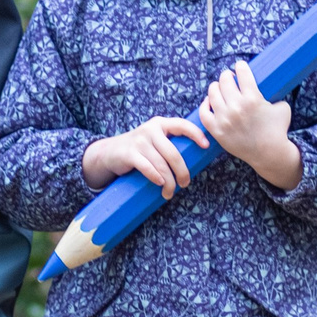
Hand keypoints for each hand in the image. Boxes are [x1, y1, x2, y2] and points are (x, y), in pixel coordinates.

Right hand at [81, 116, 210, 197]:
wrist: (109, 152)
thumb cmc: (139, 149)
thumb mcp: (154, 140)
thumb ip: (170, 143)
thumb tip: (196, 159)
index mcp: (161, 124)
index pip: (182, 125)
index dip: (196, 134)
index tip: (206, 146)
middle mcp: (151, 130)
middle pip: (173, 153)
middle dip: (182, 172)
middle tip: (185, 184)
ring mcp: (139, 141)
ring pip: (161, 164)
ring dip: (168, 182)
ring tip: (169, 192)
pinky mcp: (129, 153)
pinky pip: (147, 167)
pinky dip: (155, 177)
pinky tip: (159, 183)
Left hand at [201, 60, 300, 189]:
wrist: (269, 153)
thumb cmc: (277, 129)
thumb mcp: (282, 107)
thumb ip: (273, 95)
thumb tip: (268, 87)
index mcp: (253, 98)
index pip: (242, 72)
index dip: (241, 66)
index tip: (240, 66)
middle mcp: (237, 107)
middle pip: (224, 79)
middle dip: (228, 76)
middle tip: (230, 77)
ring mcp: (224, 119)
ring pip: (212, 92)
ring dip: (216, 87)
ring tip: (220, 88)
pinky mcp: (217, 130)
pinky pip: (204, 113)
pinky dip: (205, 104)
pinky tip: (210, 102)